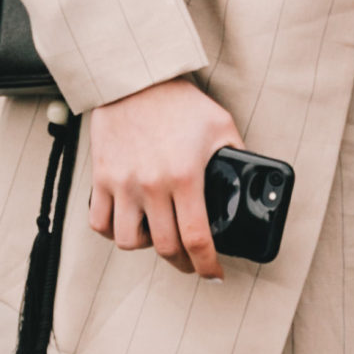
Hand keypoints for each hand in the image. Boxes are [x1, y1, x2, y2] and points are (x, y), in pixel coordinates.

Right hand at [86, 77, 242, 275]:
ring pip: (129, 242)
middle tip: (192, 261)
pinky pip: (100, 223)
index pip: (196, 238)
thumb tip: (253, 182)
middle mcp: (151, 185)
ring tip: (159, 238)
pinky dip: (113, 232)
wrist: (135, 79)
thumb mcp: (221, 126)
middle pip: (165, 248)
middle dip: (184, 263)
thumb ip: (236, 156)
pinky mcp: (101, 178)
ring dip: (147, 248)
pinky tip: (129, 224)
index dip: (207, 265)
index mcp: (185, 176)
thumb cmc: (179, 102)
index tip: (214, 274)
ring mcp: (123, 183)